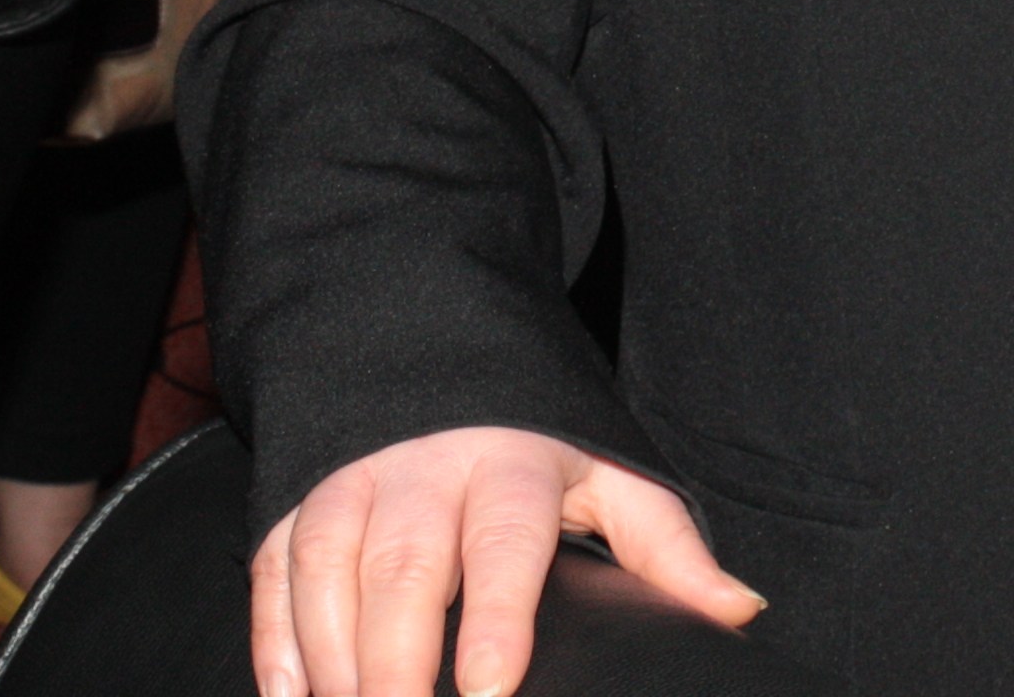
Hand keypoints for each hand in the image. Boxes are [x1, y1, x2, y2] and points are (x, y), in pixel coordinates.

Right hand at [255, 426, 760, 696]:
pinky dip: (275, 643)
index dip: (497, 622)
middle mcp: (425, 470)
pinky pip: (274, 572)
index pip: (505, 546)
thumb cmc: (537, 440)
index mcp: (513, 465)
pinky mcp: (298, 497)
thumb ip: (667, 547)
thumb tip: (739, 608)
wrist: (438, 351)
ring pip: (328, 572)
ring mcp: (354, 480)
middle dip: (398, 665)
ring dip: (335, 662)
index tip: (491, 690)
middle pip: (405, 572)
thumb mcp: (611, 476)